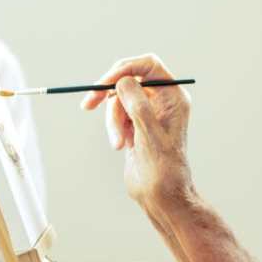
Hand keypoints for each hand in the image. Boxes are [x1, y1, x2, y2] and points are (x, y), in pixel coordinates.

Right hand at [81, 53, 192, 207]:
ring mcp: (148, 112)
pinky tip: (121, 145)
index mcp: (173, 96)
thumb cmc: (163, 168)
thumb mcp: (149, 133)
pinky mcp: (135, 124)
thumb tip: (123, 79)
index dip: (125, 68)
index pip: (149, 65)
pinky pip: (116, 114)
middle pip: (129, 79)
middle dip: (110, 93)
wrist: (160, 195)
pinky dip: (113, 127)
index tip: (106, 81)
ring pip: (119, 99)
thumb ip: (137, 103)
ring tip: (118, 142)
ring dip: (112, 119)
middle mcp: (162, 100)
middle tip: (89, 102)